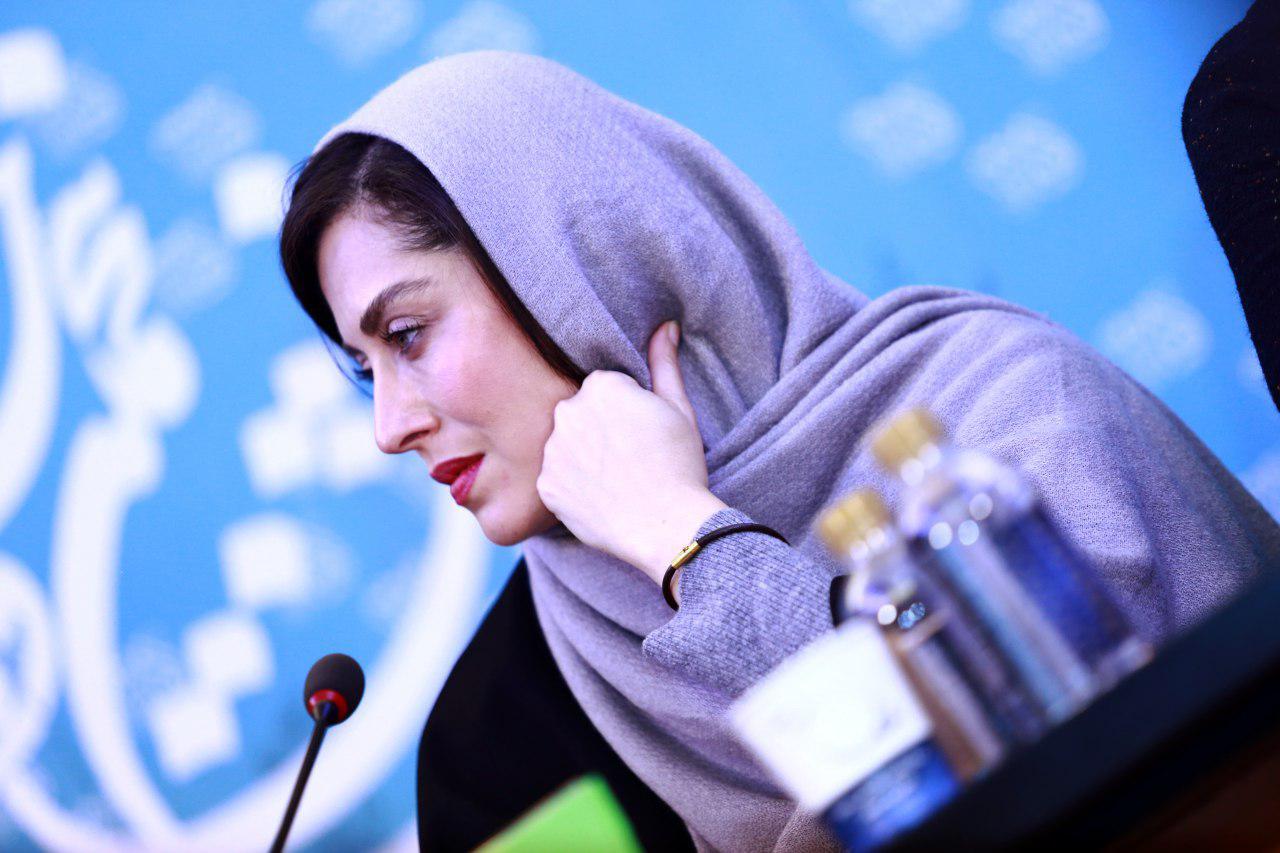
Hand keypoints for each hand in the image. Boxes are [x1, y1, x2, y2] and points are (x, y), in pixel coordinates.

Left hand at [536, 320, 727, 582]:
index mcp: (600, 386)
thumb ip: (664, 363)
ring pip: (566, 445)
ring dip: (583, 456)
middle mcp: (567, 412)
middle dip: (599, 429)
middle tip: (630, 456)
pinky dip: (573, 487)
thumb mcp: (679, 408)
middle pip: (580, 413)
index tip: (641, 432)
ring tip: (616, 479)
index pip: (604, 387)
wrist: (666, 527)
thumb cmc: (679, 465)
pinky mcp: (546, 486)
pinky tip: (600, 497)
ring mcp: (552, 451)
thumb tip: (665, 326)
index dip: (626, 410)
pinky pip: (556, 478)